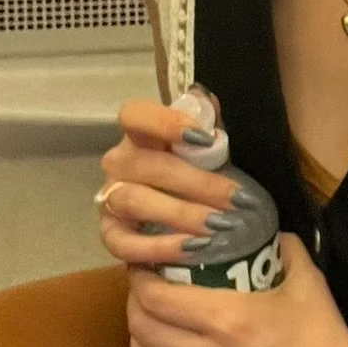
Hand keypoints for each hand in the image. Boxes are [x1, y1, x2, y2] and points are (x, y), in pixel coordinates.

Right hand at [97, 97, 237, 267]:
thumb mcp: (208, 152)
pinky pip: (125, 244)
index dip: (164, 122)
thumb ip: (208, 124)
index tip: (206, 139)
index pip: (133, 114)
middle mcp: (120, 164)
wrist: (185, 224)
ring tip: (219, 225)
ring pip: (135, 201)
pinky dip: (160, 247)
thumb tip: (205, 98)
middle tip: (236, 199)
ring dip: (181, 214)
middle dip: (197, 183)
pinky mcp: (110, 236)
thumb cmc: (198, 177)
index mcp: (142, 136)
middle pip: (147, 165)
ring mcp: (110, 199)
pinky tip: (193, 248)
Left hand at [127, 235, 347, 346]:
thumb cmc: (322, 336)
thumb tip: (266, 230)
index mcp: (226, 319)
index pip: (157, 297)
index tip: (142, 263)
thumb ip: (284, 248)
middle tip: (144, 285)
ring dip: (140, 336)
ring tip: (149, 320)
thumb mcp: (308, 281)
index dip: (140, 277)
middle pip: (142, 326)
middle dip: (135, 301)